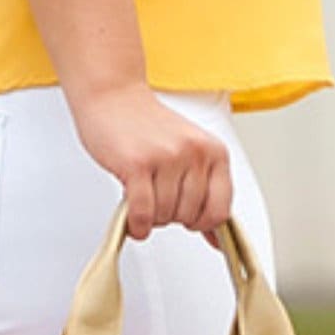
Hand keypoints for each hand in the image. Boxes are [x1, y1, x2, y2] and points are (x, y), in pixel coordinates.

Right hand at [66, 83, 233, 243]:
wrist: (114, 96)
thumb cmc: (147, 125)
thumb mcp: (189, 152)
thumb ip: (206, 192)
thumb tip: (217, 238)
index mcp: (214, 151)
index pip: (220, 210)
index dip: (202, 223)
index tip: (190, 221)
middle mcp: (194, 153)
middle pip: (189, 216)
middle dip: (170, 217)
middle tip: (157, 200)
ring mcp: (166, 158)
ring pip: (165, 216)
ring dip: (151, 219)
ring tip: (143, 199)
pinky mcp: (137, 164)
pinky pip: (143, 212)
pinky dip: (137, 224)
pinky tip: (133, 220)